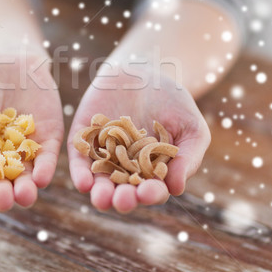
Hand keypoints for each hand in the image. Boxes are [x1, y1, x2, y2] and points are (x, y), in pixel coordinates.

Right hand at [0, 49, 63, 210]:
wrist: (1, 56)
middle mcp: (0, 161)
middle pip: (1, 185)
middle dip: (2, 195)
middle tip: (2, 198)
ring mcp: (25, 151)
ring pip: (26, 178)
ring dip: (26, 190)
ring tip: (25, 195)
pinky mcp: (47, 139)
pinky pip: (47, 159)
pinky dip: (45, 169)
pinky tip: (42, 178)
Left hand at [67, 62, 210, 212]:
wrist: (145, 71)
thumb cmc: (173, 102)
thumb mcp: (191, 126)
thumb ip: (188, 157)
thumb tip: (175, 188)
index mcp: (153, 172)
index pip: (152, 190)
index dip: (151, 194)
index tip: (149, 192)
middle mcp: (126, 170)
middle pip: (124, 191)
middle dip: (124, 199)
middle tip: (123, 200)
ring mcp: (103, 156)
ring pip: (100, 182)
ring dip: (100, 193)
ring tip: (102, 199)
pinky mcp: (84, 140)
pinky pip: (80, 160)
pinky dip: (80, 173)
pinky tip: (84, 182)